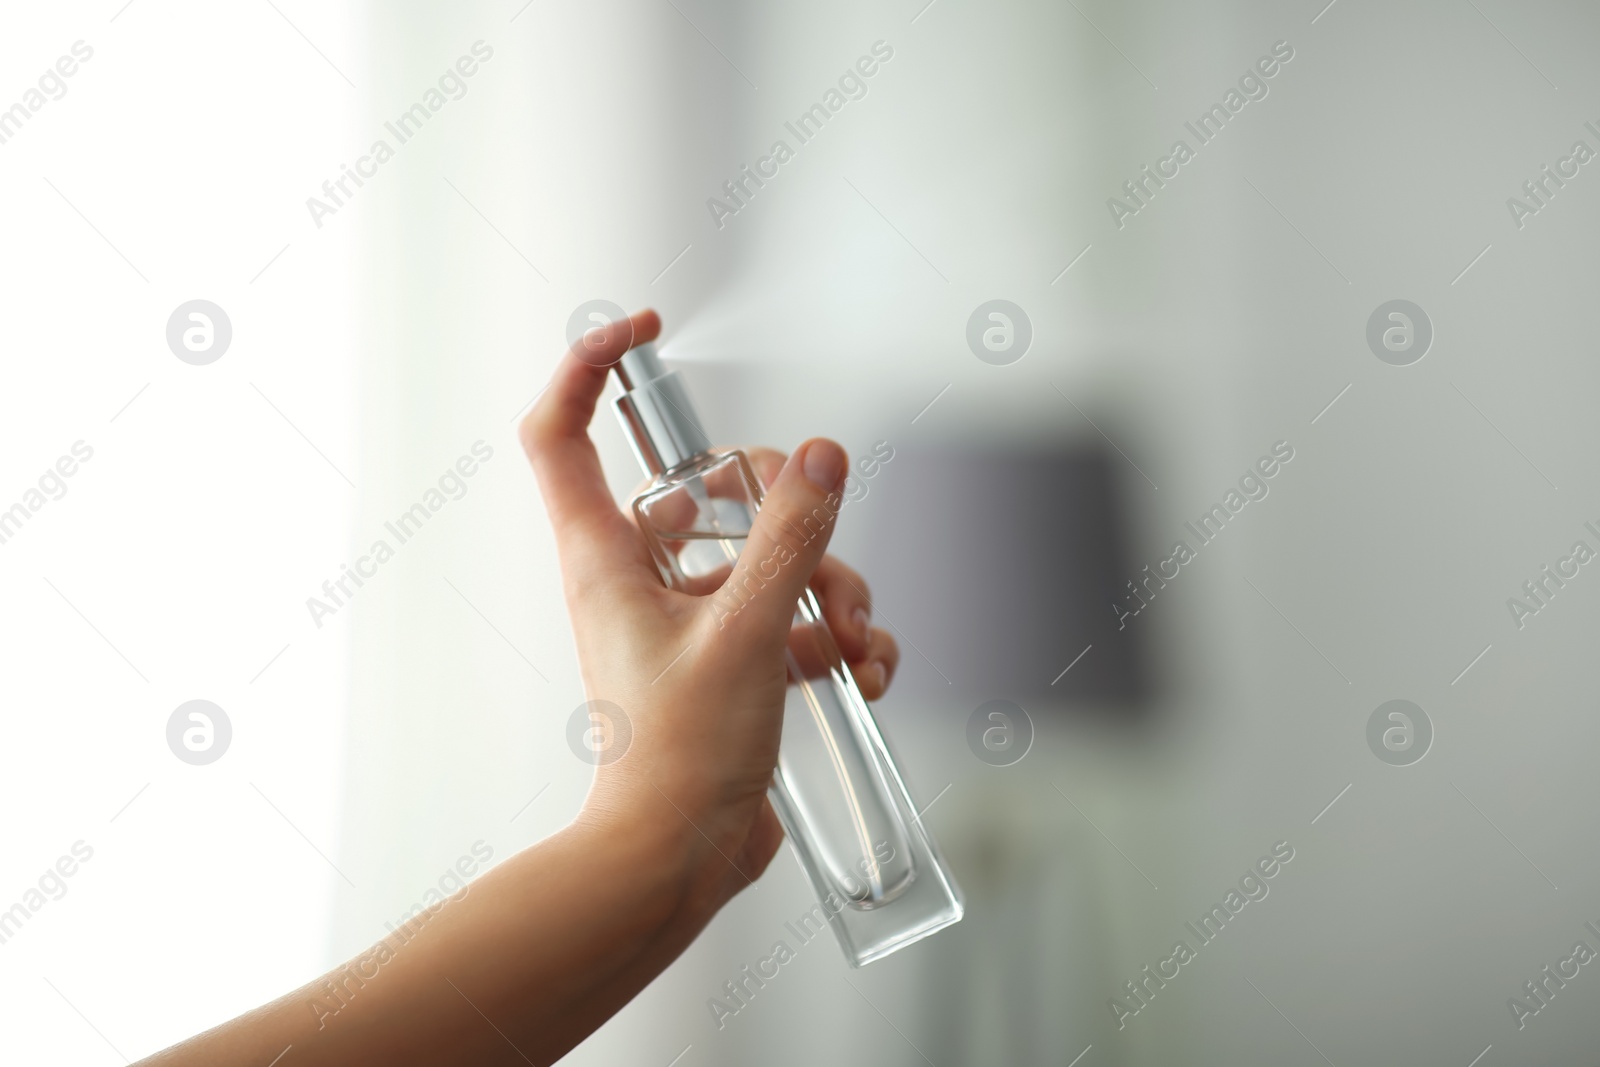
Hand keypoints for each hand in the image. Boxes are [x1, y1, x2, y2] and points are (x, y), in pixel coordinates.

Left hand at [518, 308, 899, 919]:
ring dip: (832, 586)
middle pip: (711, 488)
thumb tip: (822, 457)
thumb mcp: (747, 634)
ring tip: (853, 640)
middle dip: (788, 508)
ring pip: (770, 555)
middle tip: (820, 542)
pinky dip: (837, 636)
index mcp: (607, 556)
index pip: (563, 431)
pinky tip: (863, 674)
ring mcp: (693, 620)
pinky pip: (796, 615)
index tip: (645, 330)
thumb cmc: (678, 758)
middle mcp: (643, 578)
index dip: (588, 365)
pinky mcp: (737, 661)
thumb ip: (789, 539)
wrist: (682, 859)